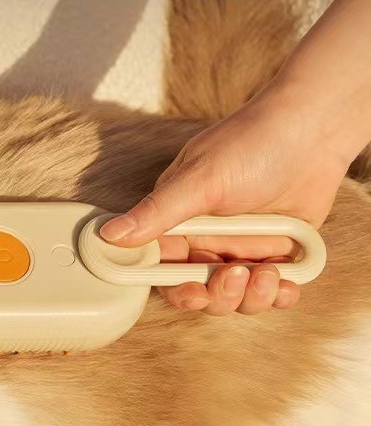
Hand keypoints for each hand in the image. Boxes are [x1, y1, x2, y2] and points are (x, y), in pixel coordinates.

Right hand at [101, 87, 349, 314]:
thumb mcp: (200, 180)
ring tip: (268, 274)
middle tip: (233, 276)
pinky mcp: (276, 253)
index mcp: (178, 223)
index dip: (174, 288)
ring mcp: (241, 248)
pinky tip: (287, 285)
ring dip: (251, 297)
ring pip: (235, 297)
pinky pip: (272, 291)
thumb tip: (109, 234)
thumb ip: (157, 212)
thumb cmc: (252, 143)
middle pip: (200, 291)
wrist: (316, 128)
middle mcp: (207, 240)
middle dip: (217, 296)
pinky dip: (280, 296)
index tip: (191, 292)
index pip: (162, 269)